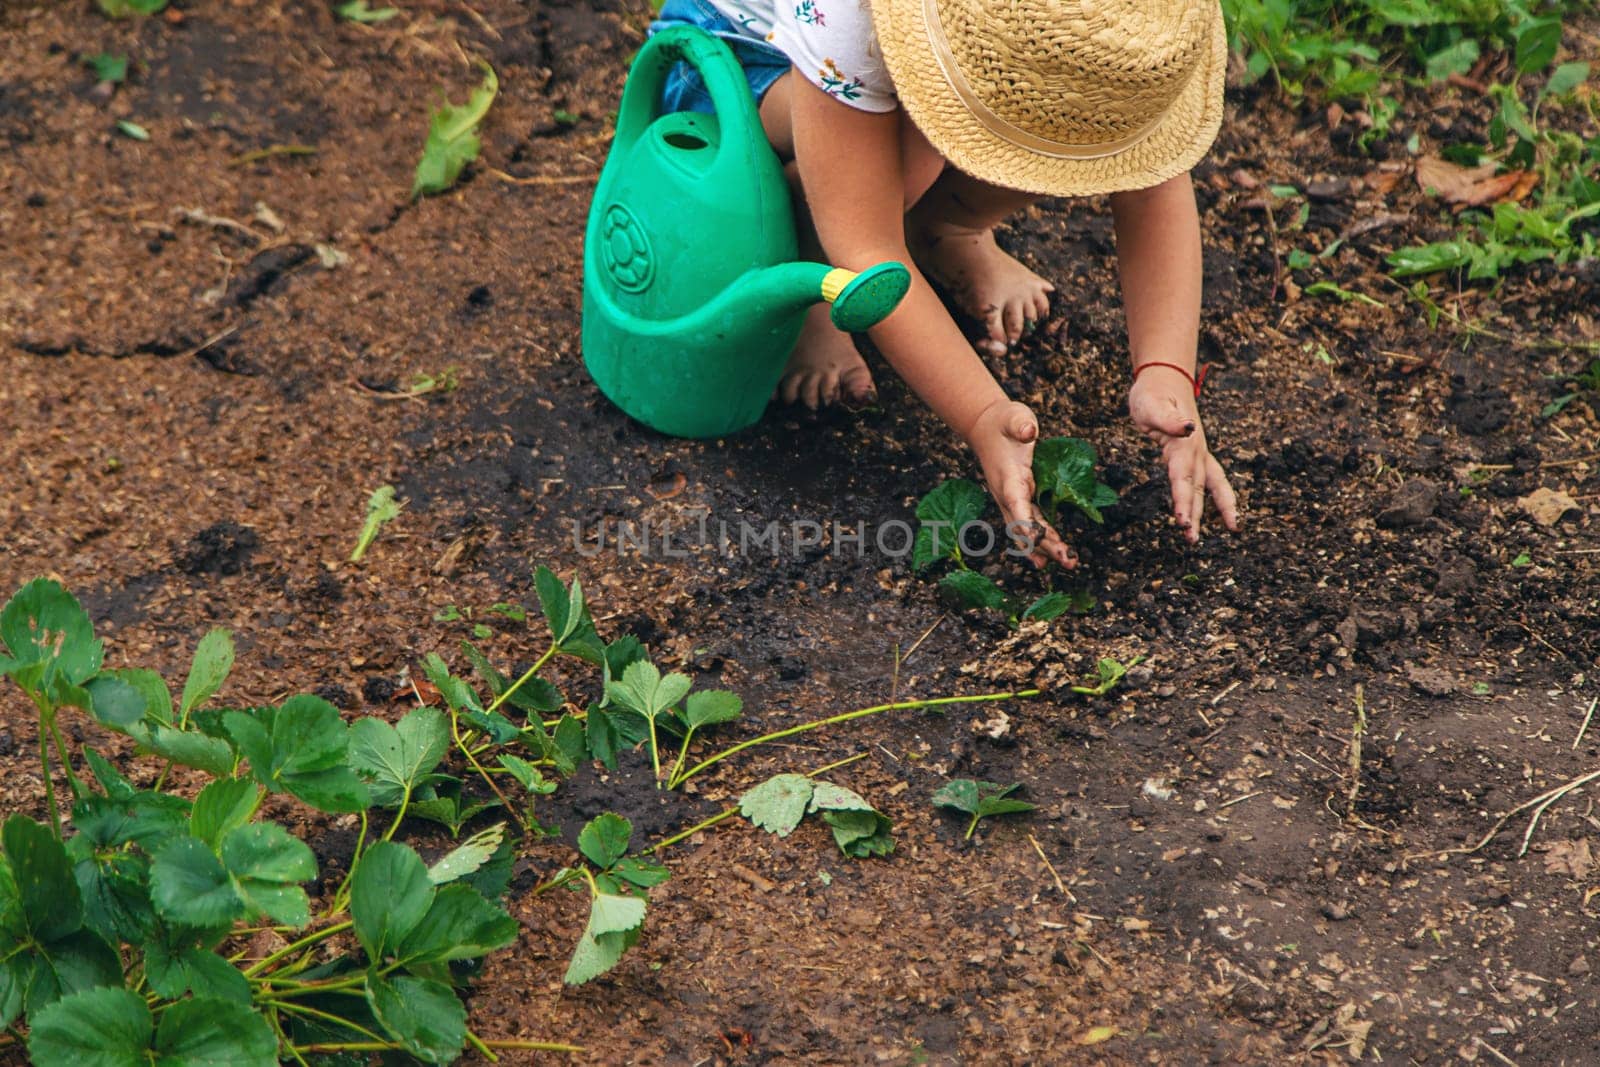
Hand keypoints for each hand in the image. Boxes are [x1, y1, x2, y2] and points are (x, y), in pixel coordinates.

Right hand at [966, 399, 1075, 568]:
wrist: (985, 427)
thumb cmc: (1002, 422)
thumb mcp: (1013, 417)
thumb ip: (1020, 424)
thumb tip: (1029, 432)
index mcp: (1007, 477)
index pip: (1015, 503)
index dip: (1026, 522)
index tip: (1038, 538)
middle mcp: (1006, 494)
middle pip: (1023, 525)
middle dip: (1045, 544)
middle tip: (1068, 559)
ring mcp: (1011, 500)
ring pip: (1026, 530)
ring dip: (1045, 548)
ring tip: (1066, 563)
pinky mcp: (1018, 500)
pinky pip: (1028, 525)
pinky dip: (1036, 543)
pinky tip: (1045, 560)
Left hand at [1128, 370, 1239, 541]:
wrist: (1164, 379)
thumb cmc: (1152, 393)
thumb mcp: (1151, 404)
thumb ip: (1167, 419)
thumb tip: (1187, 429)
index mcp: (1184, 444)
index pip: (1183, 479)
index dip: (1184, 501)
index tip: (1182, 522)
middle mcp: (1195, 451)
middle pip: (1199, 488)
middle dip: (1196, 515)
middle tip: (1191, 539)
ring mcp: (1198, 453)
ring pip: (1210, 486)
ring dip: (1214, 510)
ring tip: (1225, 532)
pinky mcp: (1194, 454)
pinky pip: (1209, 480)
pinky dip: (1215, 498)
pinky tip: (1220, 515)